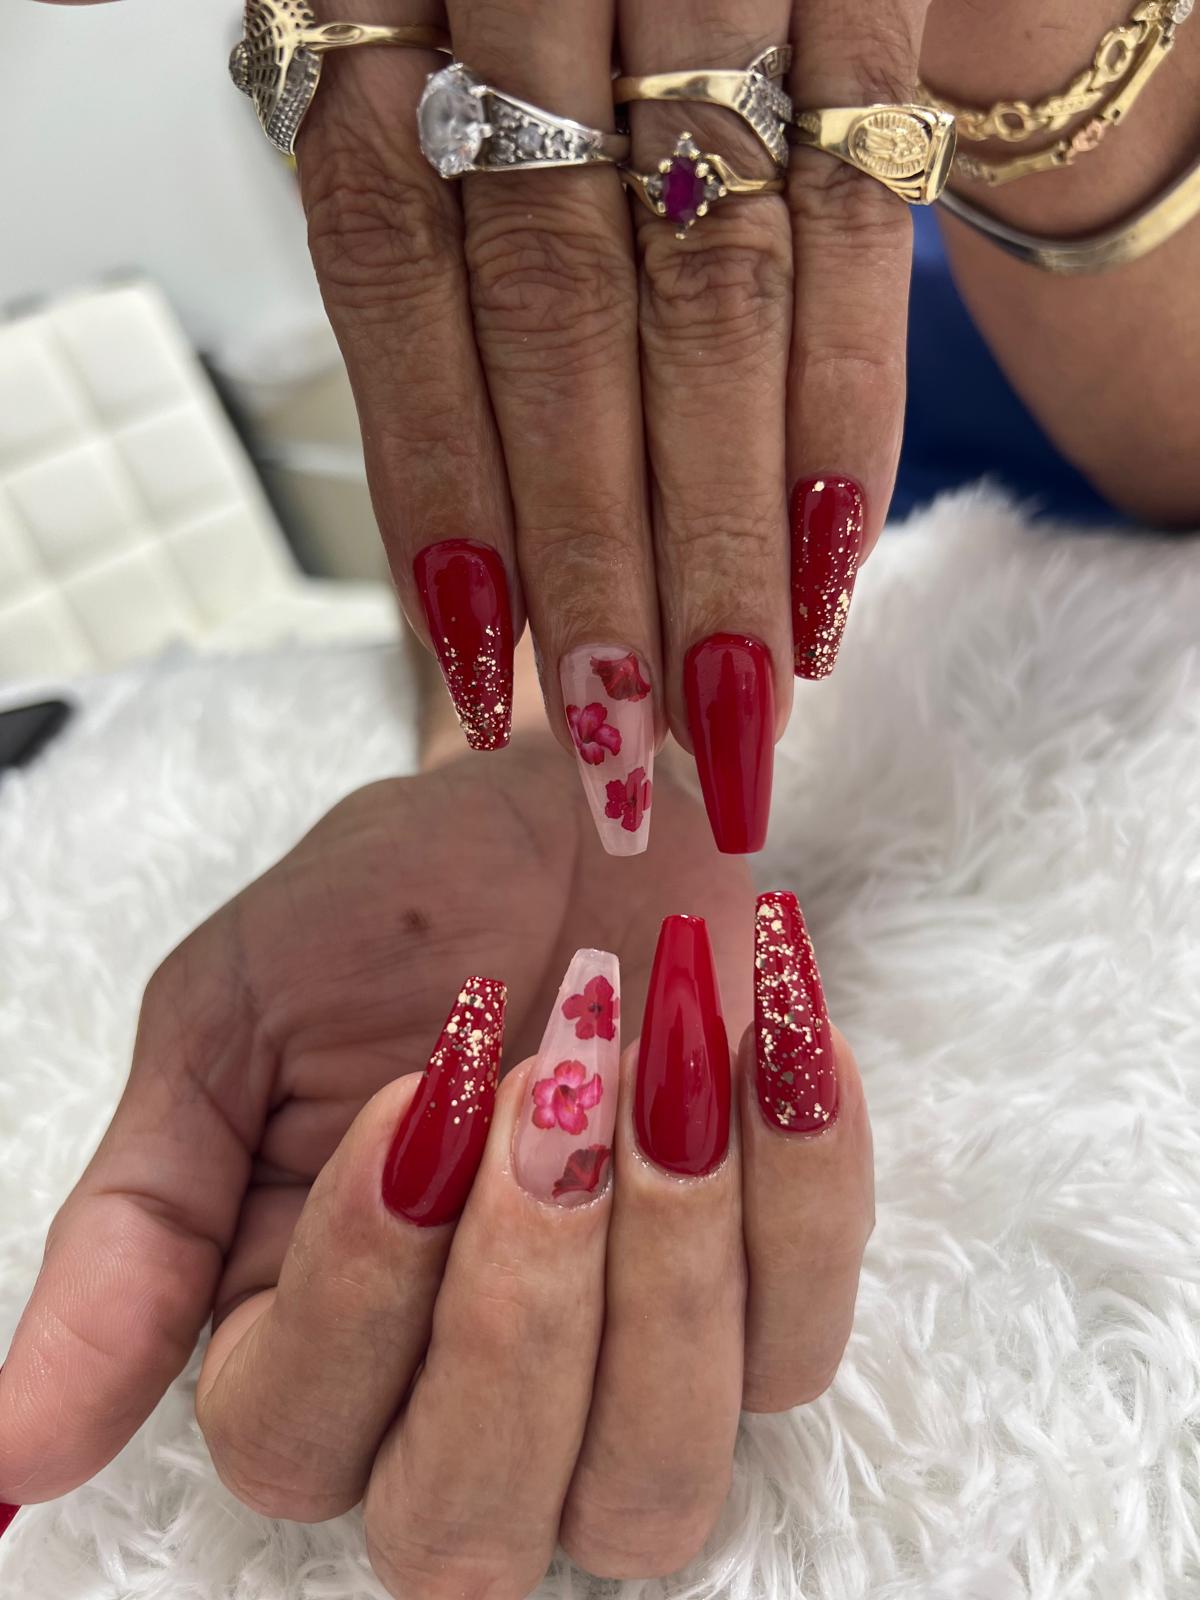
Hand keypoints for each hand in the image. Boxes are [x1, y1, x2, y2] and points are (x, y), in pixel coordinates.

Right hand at [0, 736, 749, 1505]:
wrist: (568, 809)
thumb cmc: (396, 906)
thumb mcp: (233, 1023)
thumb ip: (138, 1228)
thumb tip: (13, 1455)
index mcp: (301, 1336)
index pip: (292, 1444)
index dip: (355, 1290)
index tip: (415, 1094)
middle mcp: (458, 1396)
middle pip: (469, 1529)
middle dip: (514, 1311)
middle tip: (545, 1087)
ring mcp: (628, 1368)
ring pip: (647, 1488)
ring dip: (658, 1276)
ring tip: (653, 1069)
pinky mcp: (764, 1301)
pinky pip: (796, 1350)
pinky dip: (796, 1198)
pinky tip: (767, 1047)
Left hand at [287, 0, 927, 856]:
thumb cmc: (536, 8)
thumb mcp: (432, 94)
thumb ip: (441, 292)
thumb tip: (476, 595)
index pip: (394, 273)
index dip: (442, 489)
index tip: (483, 680)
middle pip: (563, 315)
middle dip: (597, 561)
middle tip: (624, 752)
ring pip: (717, 298)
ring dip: (724, 535)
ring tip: (730, 716)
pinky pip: (861, 234)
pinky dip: (845, 420)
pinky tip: (826, 577)